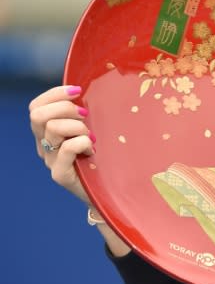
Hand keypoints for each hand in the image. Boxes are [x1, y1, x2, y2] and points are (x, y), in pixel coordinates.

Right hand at [30, 85, 131, 256]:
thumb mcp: (92, 130)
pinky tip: (93, 149)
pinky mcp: (60, 175)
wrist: (109, 192)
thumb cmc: (104, 156)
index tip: (78, 92)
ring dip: (78, 127)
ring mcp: (50, 161)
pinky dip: (83, 143)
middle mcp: (43, 146)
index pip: (36, 106)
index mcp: (47, 132)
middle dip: (65, 109)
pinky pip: (67, 149)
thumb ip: (83, 114)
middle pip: (38, 114)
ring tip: (92, 137)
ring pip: (53, 128)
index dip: (55, 94)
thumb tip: (85, 91)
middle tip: (86, 118)